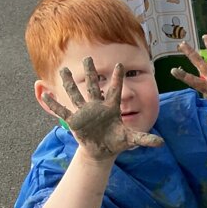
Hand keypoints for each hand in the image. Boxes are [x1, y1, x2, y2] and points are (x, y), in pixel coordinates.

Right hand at [43, 58, 162, 159]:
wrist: (103, 150)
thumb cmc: (117, 141)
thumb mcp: (131, 139)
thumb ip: (144, 139)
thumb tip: (161, 142)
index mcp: (111, 108)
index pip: (115, 90)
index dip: (117, 78)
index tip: (120, 64)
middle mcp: (97, 106)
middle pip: (93, 86)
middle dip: (90, 73)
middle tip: (89, 57)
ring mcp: (84, 112)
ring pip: (76, 94)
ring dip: (69, 83)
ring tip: (63, 70)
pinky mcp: (74, 121)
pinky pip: (63, 111)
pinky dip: (54, 104)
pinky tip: (45, 95)